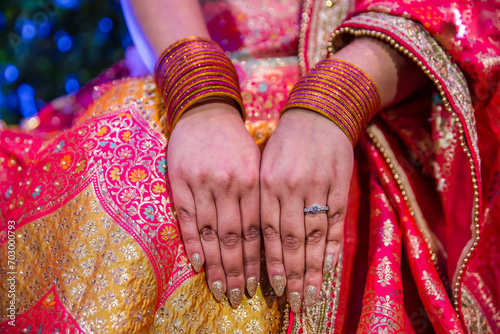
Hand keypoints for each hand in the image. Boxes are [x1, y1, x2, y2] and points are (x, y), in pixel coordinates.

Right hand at [167, 101, 260, 307]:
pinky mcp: (180, 181)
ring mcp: (202, 183)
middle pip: (234, 237)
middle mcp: (229, 185)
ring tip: (219, 290)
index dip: (256, 261)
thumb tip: (266, 237)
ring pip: (210, 233)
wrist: (206, 112)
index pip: (256, 230)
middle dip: (237, 271)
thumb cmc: (235, 142)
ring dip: (215, 265)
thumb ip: (259, 197)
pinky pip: (186, 218)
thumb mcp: (256, 163)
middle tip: (237, 297)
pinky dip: (192, 244)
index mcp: (253, 181)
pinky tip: (198, 265)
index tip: (258, 285)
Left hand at [260, 109, 352, 311]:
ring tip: (312, 295)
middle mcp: (289, 188)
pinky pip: (335, 222)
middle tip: (295, 302)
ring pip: (313, 236)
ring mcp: (316, 186)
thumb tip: (259, 241)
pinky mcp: (338, 185)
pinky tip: (329, 268)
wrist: (317, 115)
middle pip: (290, 240)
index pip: (267, 233)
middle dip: (292, 275)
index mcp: (266, 184)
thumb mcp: (264, 166)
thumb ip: (262, 200)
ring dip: (312, 268)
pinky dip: (332, 247)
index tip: (274, 288)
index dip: (271, 264)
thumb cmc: (285, 144)